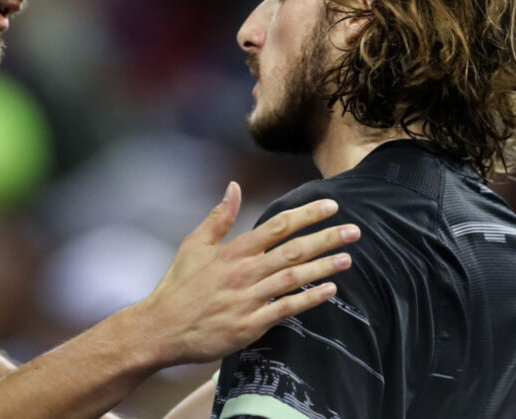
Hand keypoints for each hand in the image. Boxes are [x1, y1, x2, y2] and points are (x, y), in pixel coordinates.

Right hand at [135, 182, 357, 364]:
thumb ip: (218, 217)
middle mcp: (245, 271)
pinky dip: (309, 298)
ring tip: (348, 258)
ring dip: (324, 266)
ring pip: (295, 277)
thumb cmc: (178, 286)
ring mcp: (250, 298)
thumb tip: (233, 186)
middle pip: (294, 249)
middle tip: (354, 230)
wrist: (161, 328)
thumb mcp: (193, 245)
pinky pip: (287, 309)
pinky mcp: (251, 324)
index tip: (331, 206)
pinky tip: (329, 291)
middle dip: (327, 238)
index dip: (307, 214)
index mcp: (234, 250)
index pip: (278, 226)